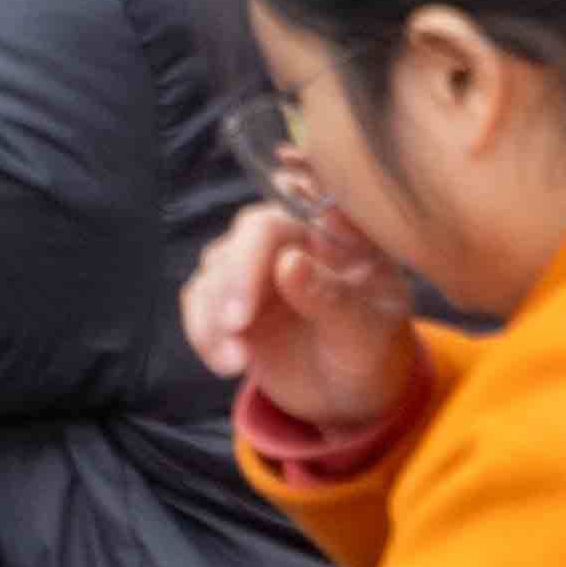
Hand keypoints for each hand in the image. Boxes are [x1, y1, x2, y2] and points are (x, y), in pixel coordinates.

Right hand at [179, 195, 423, 443]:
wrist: (345, 395)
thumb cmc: (366, 350)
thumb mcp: (363, 331)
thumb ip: (331, 298)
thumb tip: (288, 262)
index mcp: (336, 234)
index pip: (313, 196)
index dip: (297, 170)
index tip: (285, 179)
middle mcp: (292, 239)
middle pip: (251, 231)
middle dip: (238, 275)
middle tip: (238, 322)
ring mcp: (256, 267)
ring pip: (218, 264)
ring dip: (216, 313)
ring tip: (238, 360)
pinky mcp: (228, 298)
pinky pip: (199, 299)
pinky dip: (203, 331)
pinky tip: (229, 363)